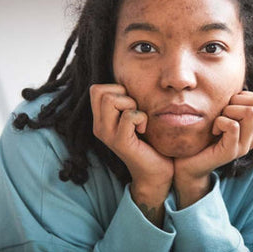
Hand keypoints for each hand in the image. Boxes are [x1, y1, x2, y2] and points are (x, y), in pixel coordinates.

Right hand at [89, 84, 173, 225]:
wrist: (156, 172)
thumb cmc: (149, 141)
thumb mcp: (133, 117)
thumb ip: (126, 101)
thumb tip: (130, 79)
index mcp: (100, 120)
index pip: (96, 89)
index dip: (116, 89)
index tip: (129, 104)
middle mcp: (99, 127)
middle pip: (101, 91)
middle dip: (124, 95)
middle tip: (135, 112)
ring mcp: (108, 135)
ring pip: (111, 99)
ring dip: (131, 105)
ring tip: (139, 120)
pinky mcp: (120, 142)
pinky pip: (130, 115)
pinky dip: (142, 118)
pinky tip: (144, 130)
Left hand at [173, 90, 252, 207]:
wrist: (186, 164)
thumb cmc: (200, 136)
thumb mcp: (218, 115)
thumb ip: (231, 104)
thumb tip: (236, 84)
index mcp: (252, 127)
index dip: (242, 96)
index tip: (226, 107)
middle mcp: (252, 137)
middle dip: (235, 101)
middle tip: (221, 114)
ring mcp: (244, 146)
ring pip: (249, 112)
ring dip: (228, 111)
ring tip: (217, 123)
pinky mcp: (232, 152)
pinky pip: (233, 126)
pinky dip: (220, 122)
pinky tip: (213, 131)